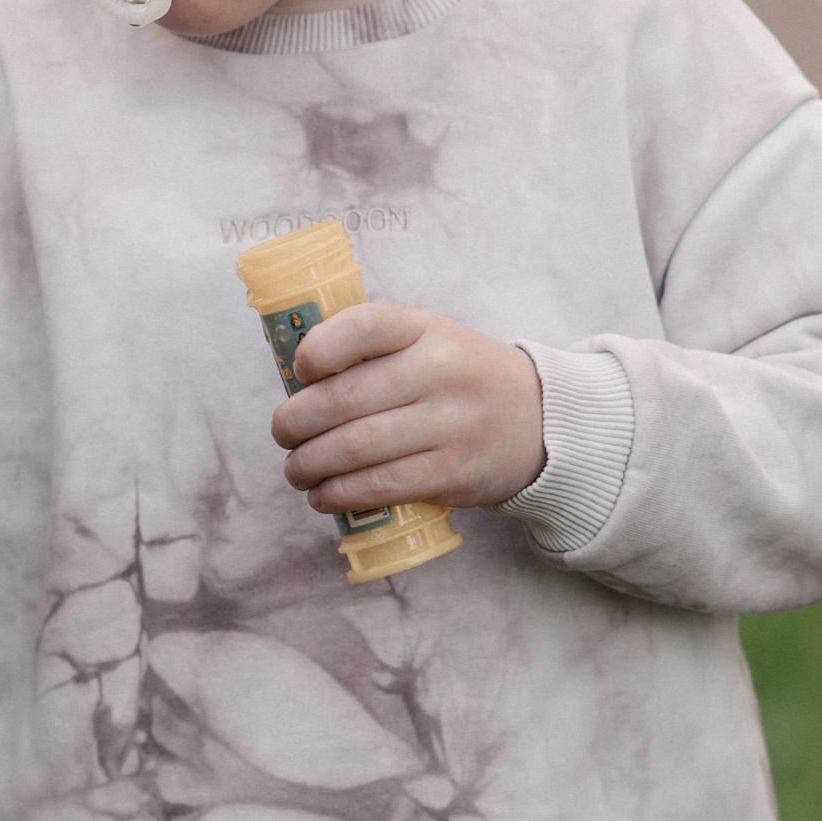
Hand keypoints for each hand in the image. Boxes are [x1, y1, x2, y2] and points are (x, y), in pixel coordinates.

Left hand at [269, 302, 545, 513]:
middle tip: (282, 432)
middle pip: (346, 399)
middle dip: (296, 421)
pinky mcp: (454, 472)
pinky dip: (341, 493)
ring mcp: (451, 424)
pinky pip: (382, 485)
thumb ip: (372, 349)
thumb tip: (294, 378)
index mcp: (426, 328)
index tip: (299, 370)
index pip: (365, 326)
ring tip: (295, 469)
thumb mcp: (428, 339)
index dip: (320, 348)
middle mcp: (440, 371)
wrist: (539, 419)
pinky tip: (323, 494)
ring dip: (310, 464)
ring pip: (357, 448)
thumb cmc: (459, 377)